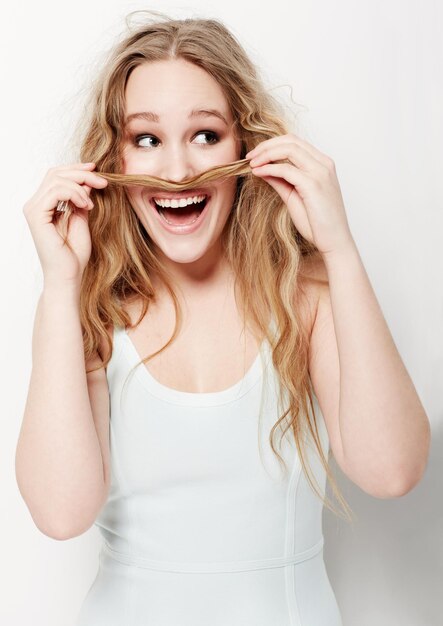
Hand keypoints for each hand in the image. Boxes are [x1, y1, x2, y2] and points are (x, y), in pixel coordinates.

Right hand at [23, 162, 107, 284]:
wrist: (69, 276)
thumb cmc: (75, 255)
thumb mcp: (82, 220)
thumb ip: (81, 200)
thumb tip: (87, 181)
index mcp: (44, 204)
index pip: (56, 176)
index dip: (77, 170)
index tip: (97, 172)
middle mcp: (35, 204)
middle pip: (55, 173)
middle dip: (81, 174)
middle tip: (103, 181)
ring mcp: (34, 209)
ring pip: (56, 179)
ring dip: (80, 186)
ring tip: (92, 204)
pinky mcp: (36, 215)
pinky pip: (55, 191)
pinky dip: (74, 194)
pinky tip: (87, 207)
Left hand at [246, 133, 353, 255]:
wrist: (334, 242)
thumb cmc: (317, 223)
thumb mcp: (294, 196)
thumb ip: (280, 180)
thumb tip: (262, 168)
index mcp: (322, 164)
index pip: (295, 142)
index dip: (272, 144)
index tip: (255, 155)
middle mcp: (324, 164)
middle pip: (291, 141)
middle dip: (266, 145)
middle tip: (249, 157)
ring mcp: (320, 173)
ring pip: (289, 149)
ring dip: (266, 154)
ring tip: (252, 163)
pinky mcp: (313, 185)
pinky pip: (286, 169)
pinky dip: (269, 168)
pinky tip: (258, 173)